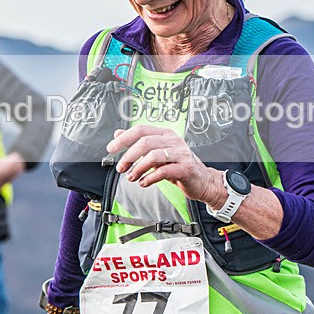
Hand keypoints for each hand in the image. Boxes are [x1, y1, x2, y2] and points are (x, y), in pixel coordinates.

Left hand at [107, 126, 225, 208]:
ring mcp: (180, 154)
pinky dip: (150, 178)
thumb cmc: (179, 166)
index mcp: (165, 134)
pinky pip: (163, 171)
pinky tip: (144, 182)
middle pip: (145, 142)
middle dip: (129, 156)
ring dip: (138, 168)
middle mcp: (173, 141)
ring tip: (132, 177)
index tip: (111, 148)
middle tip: (121, 168)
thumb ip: (139, 142)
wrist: (202, 180)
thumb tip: (119, 133)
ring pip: (153, 156)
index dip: (124, 138)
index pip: (141, 130)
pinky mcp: (185, 169)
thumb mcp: (158, 152)